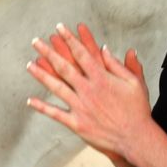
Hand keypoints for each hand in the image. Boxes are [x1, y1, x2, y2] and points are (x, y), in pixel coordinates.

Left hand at [26, 23, 150, 158]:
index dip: (69, 39)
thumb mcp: (134, 82)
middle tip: (36, 41)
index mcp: (102, 78)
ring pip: (56, 87)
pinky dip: (42, 107)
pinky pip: (56, 114)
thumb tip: (104, 48)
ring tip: (29, 64)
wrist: (135, 138)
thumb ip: (118, 64)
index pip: (81, 53)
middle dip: (49, 52)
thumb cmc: (137, 110)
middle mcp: (88, 90)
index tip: (59, 28)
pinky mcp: (77, 124)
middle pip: (64, 67)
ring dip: (41, 75)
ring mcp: (81, 107)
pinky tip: (30, 100)